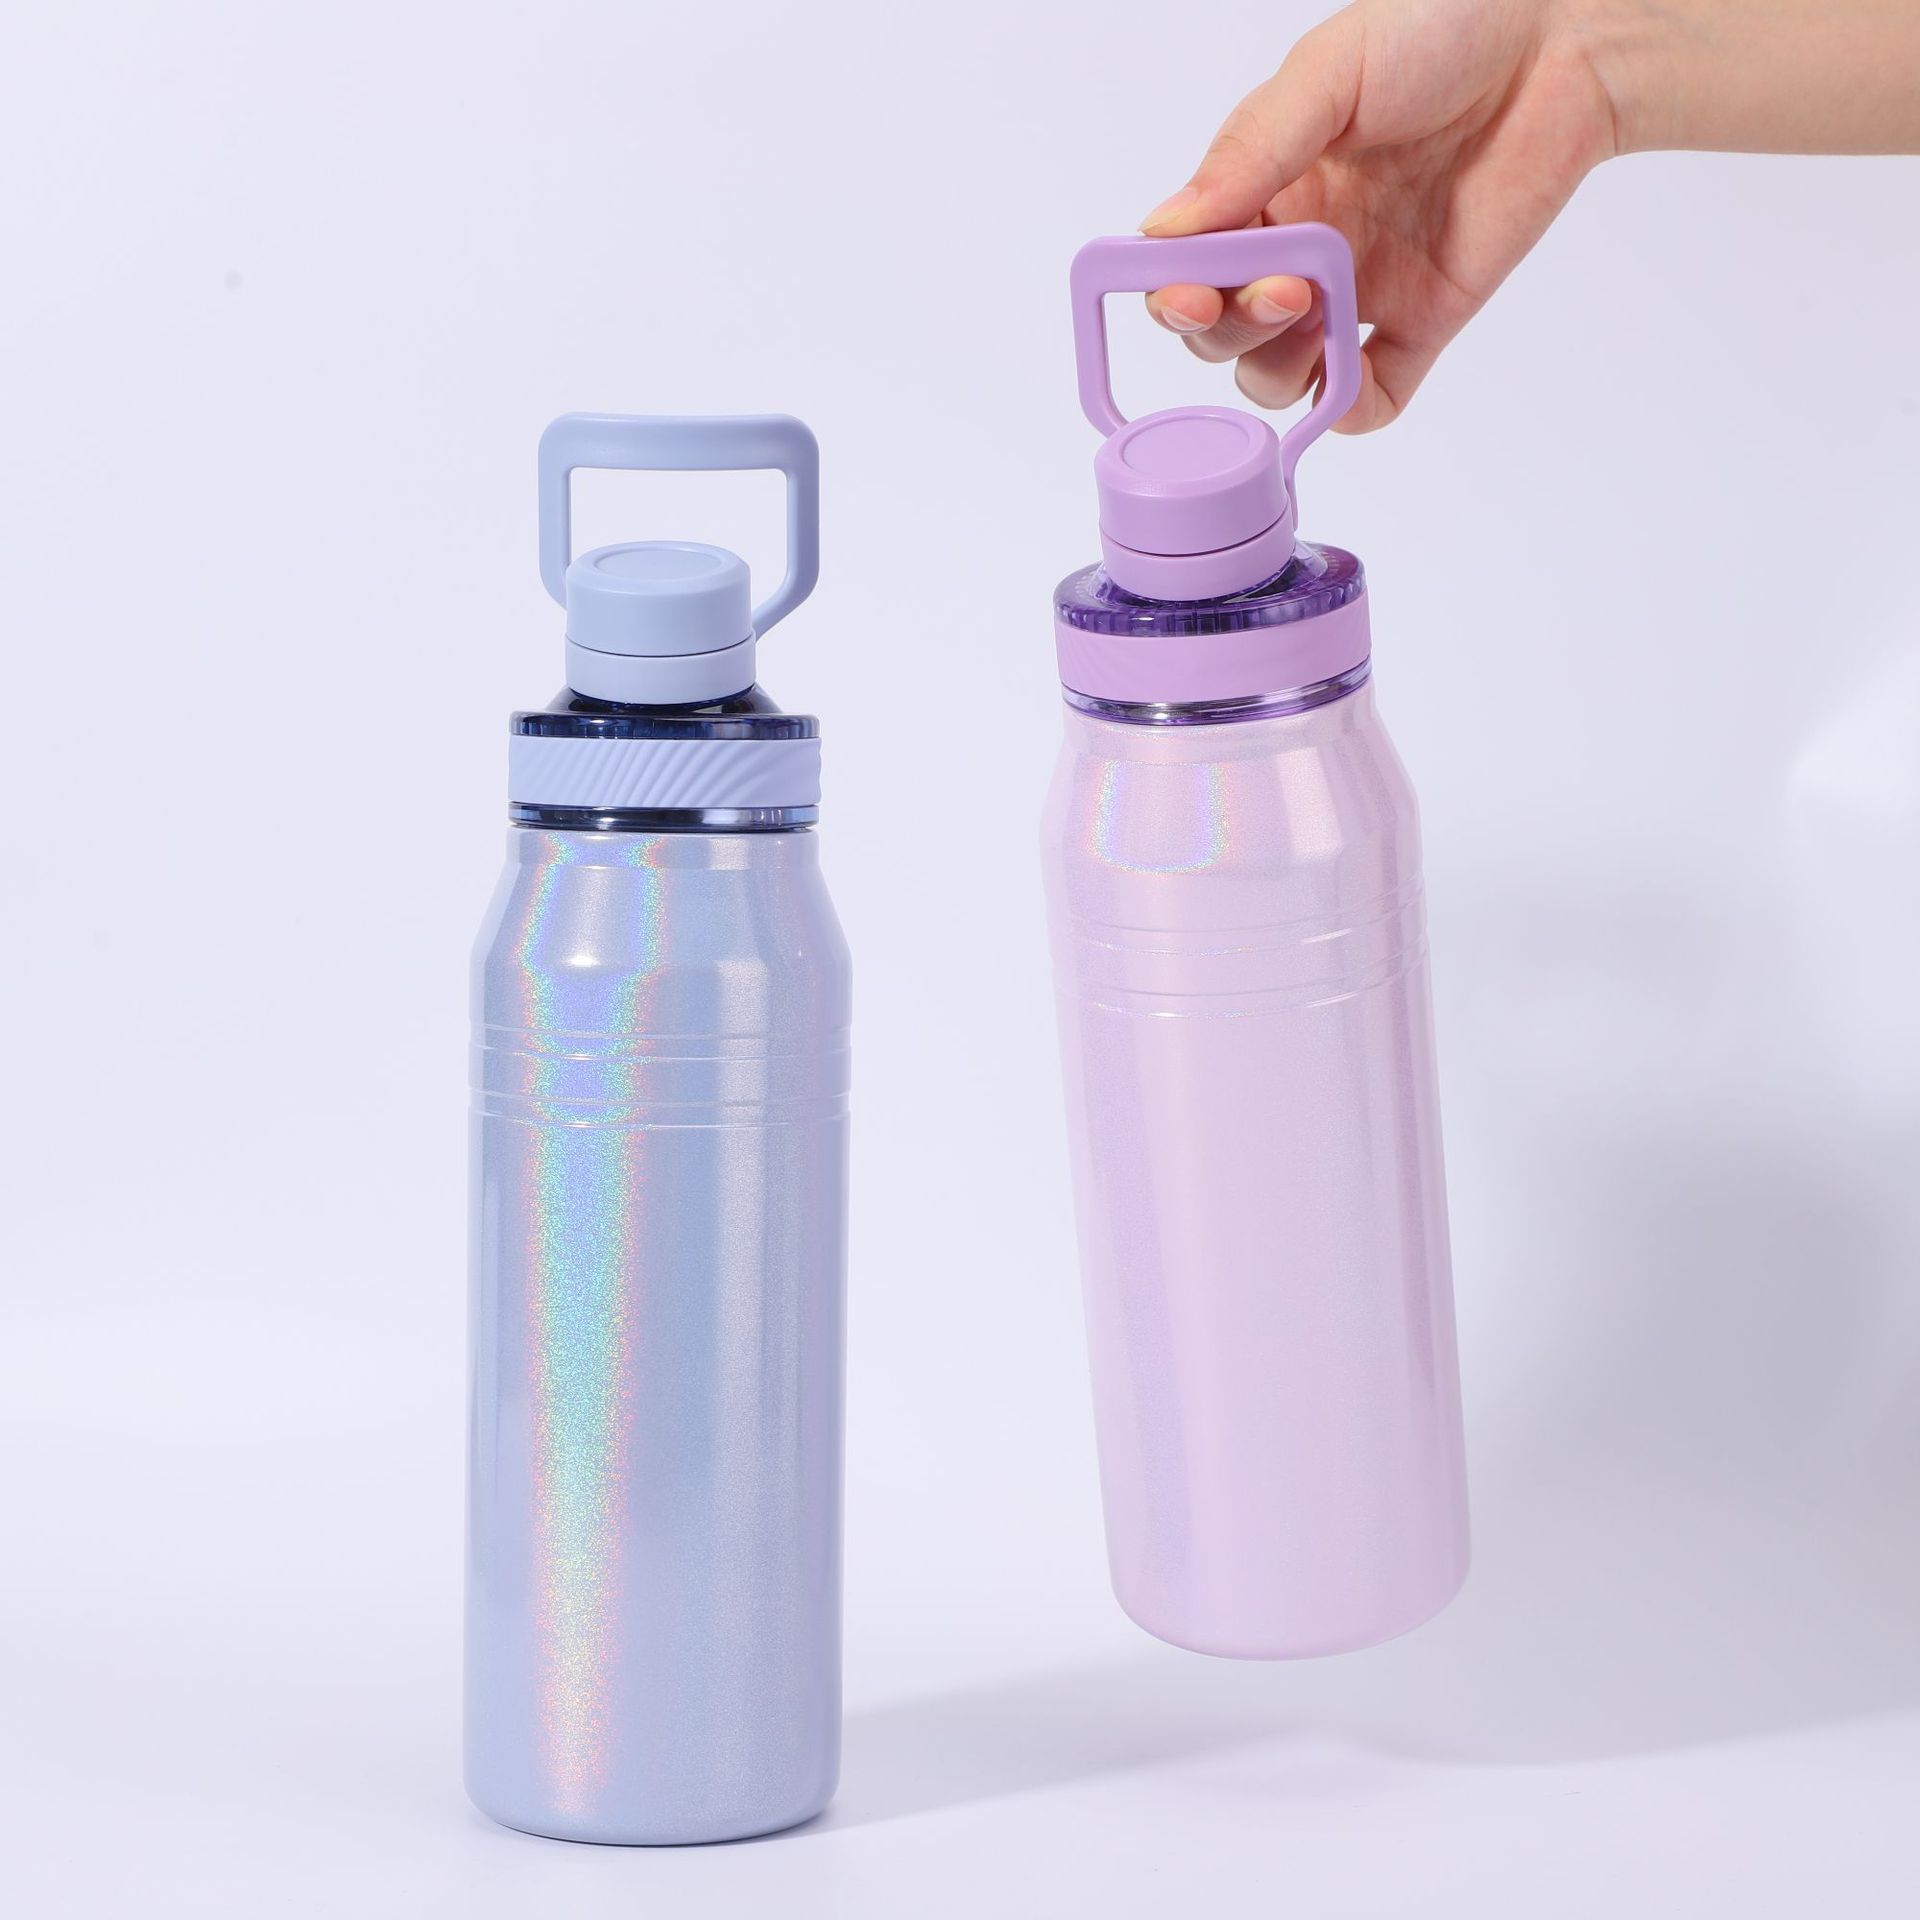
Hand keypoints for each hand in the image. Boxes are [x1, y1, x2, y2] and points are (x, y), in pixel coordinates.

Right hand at [1141, 0, 1620, 430]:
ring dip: (1280, 369)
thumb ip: (1250, 152)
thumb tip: (1165, 230)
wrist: (1560, 43)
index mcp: (1263, 189)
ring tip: (1319, 317)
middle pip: (1225, 334)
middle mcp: (1299, 248)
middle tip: (1286, 289)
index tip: (1193, 293)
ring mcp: (1359, 291)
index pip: (1189, 269)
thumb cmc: (1441, 30)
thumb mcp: (1330, 74)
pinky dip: (1351, 409)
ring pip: (1282, 375)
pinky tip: (1350, 381)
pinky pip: (1371, 396)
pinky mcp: (1422, 321)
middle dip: (1234, 329)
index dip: (1178, 295)